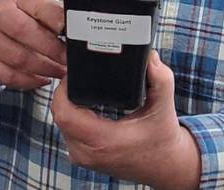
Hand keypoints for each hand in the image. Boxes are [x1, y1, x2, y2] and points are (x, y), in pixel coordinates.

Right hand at [0, 0, 65, 90]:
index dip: (55, 19)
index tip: (70, 31)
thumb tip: (77, 26)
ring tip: (61, 71)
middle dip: (51, 48)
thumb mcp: (35, 5)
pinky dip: (29, 81)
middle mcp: (1, 16)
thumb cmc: (18, 16)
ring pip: (17, 58)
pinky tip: (44, 79)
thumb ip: (54, 13)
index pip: (38, 6)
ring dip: (44, 68)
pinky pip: (8, 76)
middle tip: (68, 58)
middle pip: (24, 32)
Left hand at [51, 51, 200, 189]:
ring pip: (60, 124)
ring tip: (82, 85)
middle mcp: (88, 152)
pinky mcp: (82, 157)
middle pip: (59, 116)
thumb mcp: (164, 106)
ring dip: (67, 103)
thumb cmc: (162, 138)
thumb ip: (160, 79)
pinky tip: (85, 102)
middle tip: (78, 73)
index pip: (64, 113)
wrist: (164, 165)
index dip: (63, 90)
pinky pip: (67, 131)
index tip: (74, 73)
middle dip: (65, 92)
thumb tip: (150, 57)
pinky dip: (72, 114)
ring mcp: (83, 157)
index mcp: (103, 140)